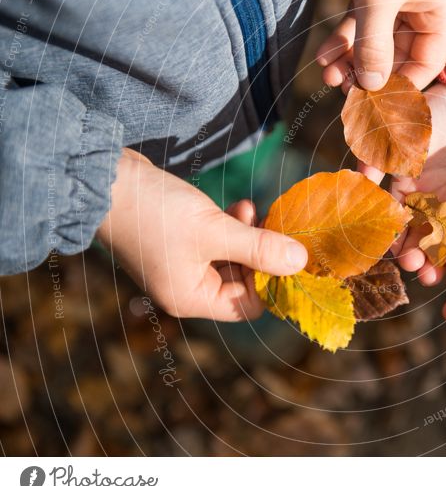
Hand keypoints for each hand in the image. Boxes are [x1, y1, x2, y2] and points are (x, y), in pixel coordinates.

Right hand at [95, 149, 307, 319]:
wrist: (105, 180)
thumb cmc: (155, 212)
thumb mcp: (214, 231)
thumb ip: (259, 247)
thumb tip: (301, 262)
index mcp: (191, 298)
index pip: (248, 305)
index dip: (272, 281)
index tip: (290, 252)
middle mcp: (187, 287)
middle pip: (243, 281)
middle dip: (262, 252)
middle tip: (271, 224)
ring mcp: (183, 265)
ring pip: (234, 258)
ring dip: (249, 235)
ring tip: (249, 209)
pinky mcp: (181, 242)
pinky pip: (219, 242)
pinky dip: (232, 227)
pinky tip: (238, 207)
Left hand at [316, 0, 445, 90]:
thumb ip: (374, 45)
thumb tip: (369, 88)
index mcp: (440, 10)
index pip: (427, 63)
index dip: (402, 86)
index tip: (375, 106)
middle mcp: (423, 7)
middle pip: (399, 56)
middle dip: (369, 73)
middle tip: (342, 93)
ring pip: (376, 41)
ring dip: (352, 60)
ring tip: (327, 76)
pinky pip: (361, 23)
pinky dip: (344, 39)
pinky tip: (323, 56)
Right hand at [390, 84, 445, 284]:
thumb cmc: (441, 112)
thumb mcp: (407, 130)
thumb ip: (384, 152)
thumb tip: (360, 175)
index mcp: (405, 185)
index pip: (393, 219)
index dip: (391, 238)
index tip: (394, 252)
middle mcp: (428, 201)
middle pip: (418, 237)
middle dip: (415, 257)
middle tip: (418, 270)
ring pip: (444, 242)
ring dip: (439, 262)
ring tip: (438, 277)